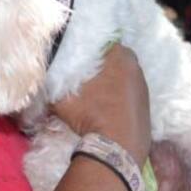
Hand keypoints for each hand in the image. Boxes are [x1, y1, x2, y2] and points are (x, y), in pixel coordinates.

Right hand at [51, 44, 150, 161]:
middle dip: (101, 64)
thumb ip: (52, 84)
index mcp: (119, 56)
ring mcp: (144, 87)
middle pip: (115, 58)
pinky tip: (108, 108)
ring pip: (124, 77)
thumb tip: (43, 80)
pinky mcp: (147, 106)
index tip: (78, 58)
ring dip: (112, 81)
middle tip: (84, 75)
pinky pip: (131, 94)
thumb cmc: (90, 115)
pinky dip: (120, 98)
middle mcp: (136, 67)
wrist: (117, 148)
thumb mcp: (62, 99)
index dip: (89, 48)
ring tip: (95, 93)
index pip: (103, 42)